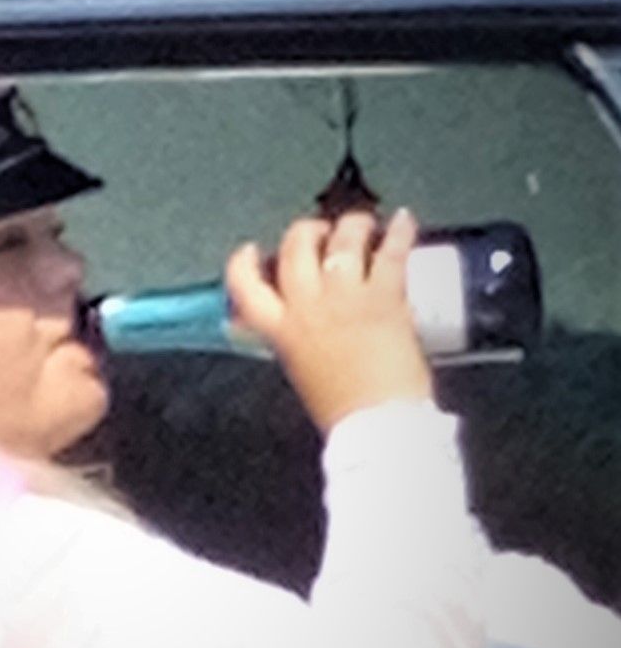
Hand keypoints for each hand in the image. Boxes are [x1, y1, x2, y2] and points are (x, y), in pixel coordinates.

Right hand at [225, 208, 432, 433]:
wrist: (378, 426)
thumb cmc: (345, 412)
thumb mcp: (304, 372)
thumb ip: (300, 341)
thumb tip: (308, 325)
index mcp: (281, 331)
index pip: (245, 285)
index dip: (244, 262)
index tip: (253, 250)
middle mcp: (308, 306)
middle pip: (296, 246)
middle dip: (307, 231)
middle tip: (320, 231)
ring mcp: (346, 297)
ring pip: (342, 238)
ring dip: (353, 224)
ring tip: (362, 224)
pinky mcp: (384, 296)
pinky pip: (390, 250)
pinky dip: (399, 231)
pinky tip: (403, 221)